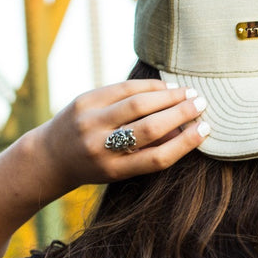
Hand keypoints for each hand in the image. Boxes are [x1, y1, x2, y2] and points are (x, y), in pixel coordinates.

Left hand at [28, 79, 209, 193]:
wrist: (52, 155)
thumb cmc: (96, 165)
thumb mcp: (120, 169)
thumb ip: (150, 152)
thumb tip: (187, 129)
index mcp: (113, 170)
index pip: (156, 158)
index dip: (185, 144)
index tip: (205, 130)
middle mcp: (99, 147)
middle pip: (149, 128)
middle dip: (181, 113)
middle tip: (202, 104)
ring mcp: (90, 121)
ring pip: (138, 103)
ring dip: (169, 95)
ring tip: (189, 92)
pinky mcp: (84, 100)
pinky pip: (123, 88)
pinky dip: (148, 86)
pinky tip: (166, 86)